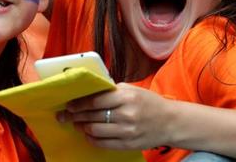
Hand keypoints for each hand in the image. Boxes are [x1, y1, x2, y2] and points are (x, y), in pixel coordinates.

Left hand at [57, 83, 173, 149]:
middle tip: (64, 115)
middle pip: (92, 116)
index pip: (95, 101)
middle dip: (74, 116)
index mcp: (126, 97)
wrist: (171, 122)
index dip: (78, 104)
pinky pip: (103, 143)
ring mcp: (127, 131)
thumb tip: (87, 91)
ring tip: (77, 123)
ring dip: (82, 127)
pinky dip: (91, 139)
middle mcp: (126, 115)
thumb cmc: (148, 102)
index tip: (69, 104)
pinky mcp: (128, 144)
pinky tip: (88, 134)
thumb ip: (110, 91)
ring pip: (94, 131)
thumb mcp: (131, 90)